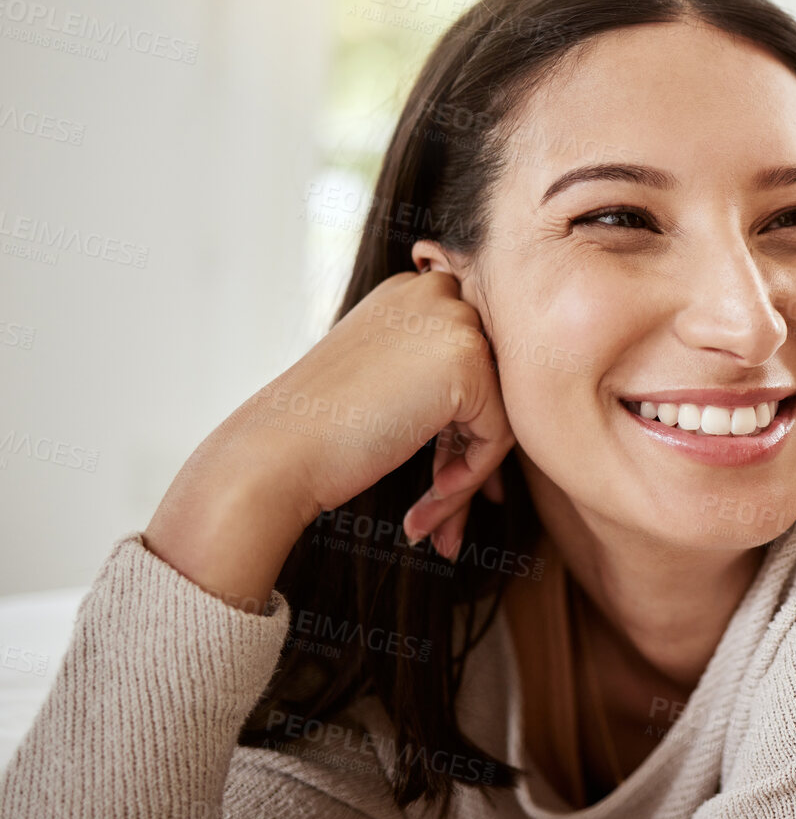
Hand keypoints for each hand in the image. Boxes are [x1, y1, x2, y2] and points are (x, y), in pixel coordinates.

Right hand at [144, 266, 512, 608]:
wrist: (275, 453)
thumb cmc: (318, 430)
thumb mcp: (386, 385)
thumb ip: (440, 385)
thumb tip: (499, 420)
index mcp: (412, 292)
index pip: (469, 364)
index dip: (459, 431)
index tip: (441, 483)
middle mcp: (437, 292)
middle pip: (490, 387)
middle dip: (470, 457)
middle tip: (441, 517)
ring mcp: (455, 320)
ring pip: (499, 414)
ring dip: (467, 478)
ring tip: (432, 526)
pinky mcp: (470, 360)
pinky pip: (498, 436)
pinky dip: (467, 479)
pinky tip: (422, 512)